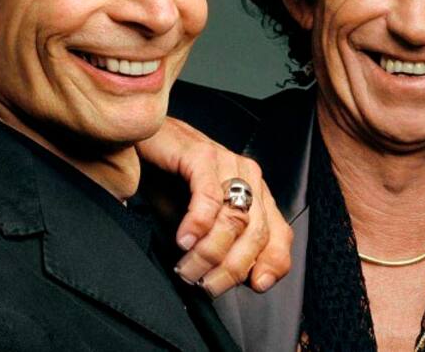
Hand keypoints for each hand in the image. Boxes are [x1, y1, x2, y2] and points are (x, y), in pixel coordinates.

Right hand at [136, 117, 292, 296]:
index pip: (280, 233)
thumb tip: (224, 280)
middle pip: (257, 233)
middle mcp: (249, 177)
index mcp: (256, 192)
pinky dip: (197, 224)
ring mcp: (228, 163)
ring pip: (235, 218)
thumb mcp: (200, 221)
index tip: (257, 285)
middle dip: (232, 268)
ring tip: (187, 268)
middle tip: (205, 284)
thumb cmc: (170, 179)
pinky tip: (184, 240)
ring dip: (210, 252)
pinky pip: (208, 196)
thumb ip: (217, 244)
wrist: (145, 139)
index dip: (273, 262)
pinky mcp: (202, 154)